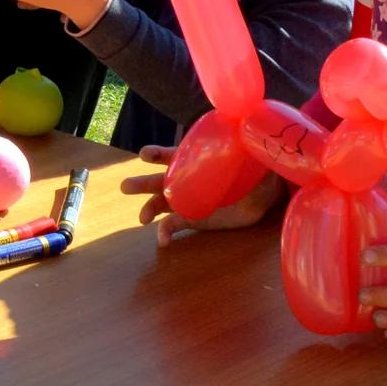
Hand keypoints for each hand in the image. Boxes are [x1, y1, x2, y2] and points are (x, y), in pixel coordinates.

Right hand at [121, 150, 282, 245]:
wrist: (260, 197)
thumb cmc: (253, 172)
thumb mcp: (254, 161)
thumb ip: (252, 154)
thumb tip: (255, 144)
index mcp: (194, 161)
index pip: (172, 155)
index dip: (158, 153)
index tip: (145, 155)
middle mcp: (185, 180)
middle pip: (158, 180)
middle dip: (141, 183)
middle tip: (126, 187)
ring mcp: (187, 200)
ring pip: (160, 203)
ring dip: (148, 209)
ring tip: (142, 219)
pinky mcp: (192, 219)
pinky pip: (173, 225)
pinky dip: (164, 232)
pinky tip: (162, 241)